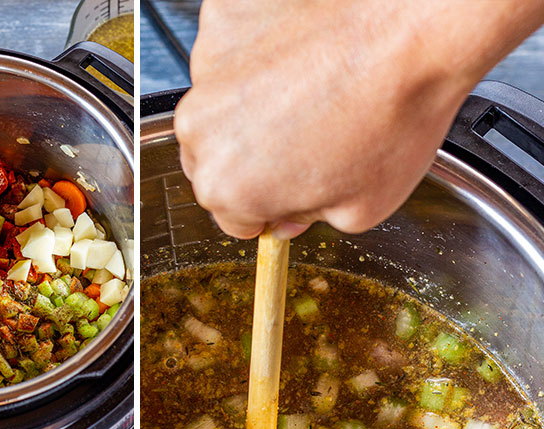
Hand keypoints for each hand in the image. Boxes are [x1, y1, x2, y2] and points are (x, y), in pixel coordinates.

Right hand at [175, 0, 543, 238]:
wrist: (416, 31)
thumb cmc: (393, 115)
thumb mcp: (361, 210)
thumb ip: (311, 219)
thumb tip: (293, 213)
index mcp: (227, 186)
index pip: (233, 217)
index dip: (269, 209)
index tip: (291, 194)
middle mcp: (202, 127)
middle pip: (215, 161)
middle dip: (253, 161)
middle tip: (308, 145)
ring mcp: (208, 65)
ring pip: (220, 105)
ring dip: (252, 107)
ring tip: (310, 95)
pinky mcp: (225, 16)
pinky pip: (233, 51)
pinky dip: (260, 56)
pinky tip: (303, 58)